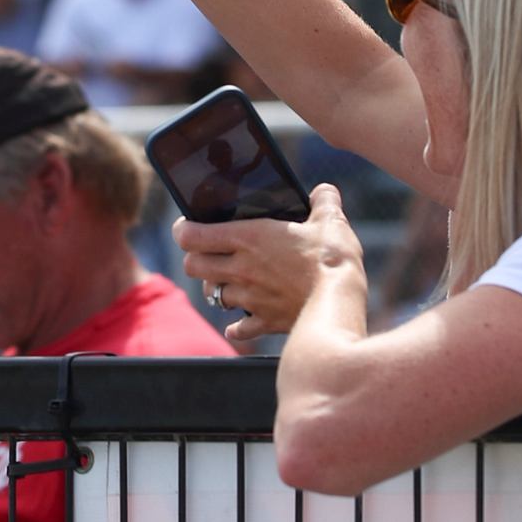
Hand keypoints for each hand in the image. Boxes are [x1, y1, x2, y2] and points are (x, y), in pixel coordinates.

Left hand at [173, 183, 366, 343]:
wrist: (338, 302)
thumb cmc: (331, 257)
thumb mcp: (330, 220)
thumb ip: (323, 201)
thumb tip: (323, 192)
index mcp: (247, 238)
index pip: (191, 235)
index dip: (183, 229)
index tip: (187, 225)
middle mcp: (240, 269)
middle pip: (192, 267)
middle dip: (195, 259)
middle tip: (208, 253)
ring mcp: (250, 298)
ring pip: (213, 295)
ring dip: (218, 288)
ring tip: (230, 281)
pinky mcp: (265, 321)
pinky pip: (239, 329)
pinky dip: (237, 327)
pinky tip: (241, 323)